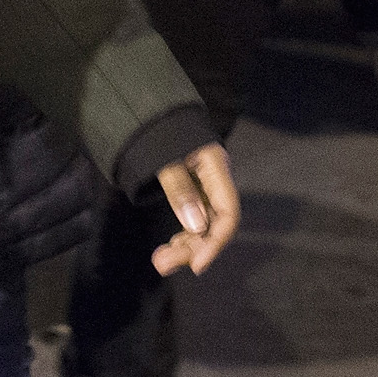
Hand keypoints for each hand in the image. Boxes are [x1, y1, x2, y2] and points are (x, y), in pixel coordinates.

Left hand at [150, 141, 239, 274]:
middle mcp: (215, 181)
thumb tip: (196, 226)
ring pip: (203, 225)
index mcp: (216, 168)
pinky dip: (182, 236)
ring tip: (161, 262)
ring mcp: (204, 187)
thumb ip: (179, 188)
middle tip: (162, 264)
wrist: (149, 111)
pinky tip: (169, 248)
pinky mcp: (192, 192)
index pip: (228, 213)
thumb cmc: (158, 129)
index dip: (216, 242)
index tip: (197, 265)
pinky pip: (193, 220)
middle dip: (192, 247)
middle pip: (214, 223)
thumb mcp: (164, 156)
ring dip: (185, 246)